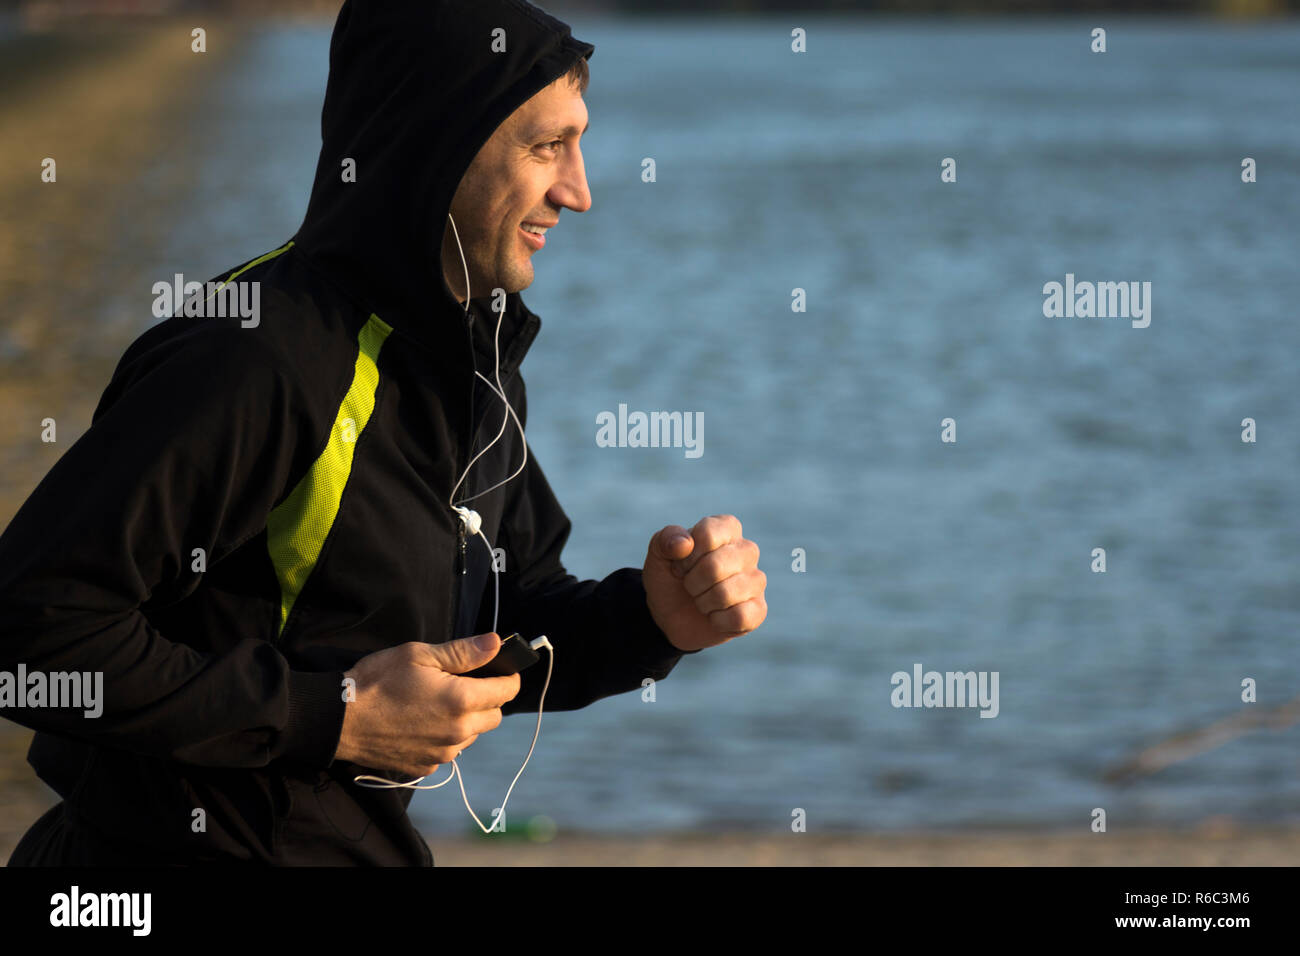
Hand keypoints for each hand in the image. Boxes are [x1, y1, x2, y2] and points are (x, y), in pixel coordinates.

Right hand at [334, 633, 520, 777]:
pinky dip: (446, 736)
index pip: (506, 690)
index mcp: (461, 700)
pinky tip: (423, 722)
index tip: (501, 668)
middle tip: (465, 682)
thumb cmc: (377, 681)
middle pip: (494, 716)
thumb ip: (463, 652)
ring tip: (440, 702)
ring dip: (468, 719)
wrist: (339, 720)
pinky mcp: (426, 766)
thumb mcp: (419, 655)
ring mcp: (442, 753)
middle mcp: (458, 732)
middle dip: (489, 698)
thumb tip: (497, 643)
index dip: (508, 676)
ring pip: (473, 735)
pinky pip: (450, 750)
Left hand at [643, 514, 766, 652]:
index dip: (686, 556)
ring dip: (703, 603)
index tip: (680, 566)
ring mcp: (756, 580)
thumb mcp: (659, 554)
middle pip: (716, 566)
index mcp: (726, 528)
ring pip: (726, 593)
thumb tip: (685, 543)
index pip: (708, 534)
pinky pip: (739, 617)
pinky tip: (715, 616)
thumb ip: (666, 539)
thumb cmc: (671, 577)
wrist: (672, 615)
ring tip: (702, 600)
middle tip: (690, 586)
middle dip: (692, 582)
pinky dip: (717, 621)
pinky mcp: (759, 609)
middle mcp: (747, 550)